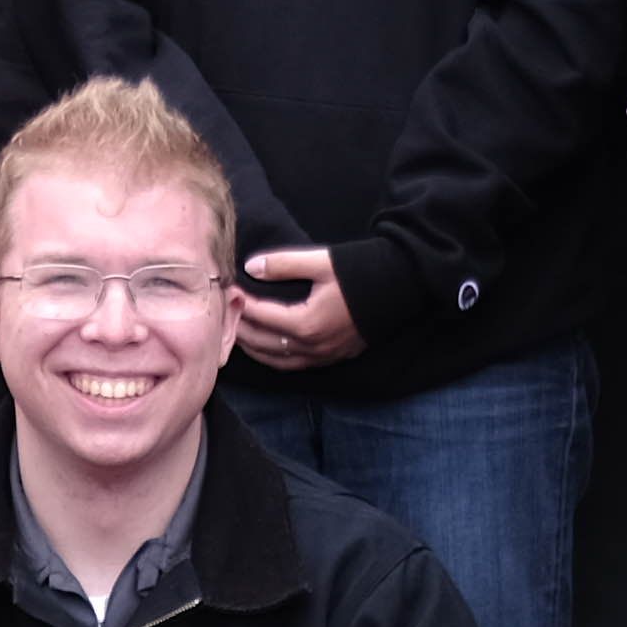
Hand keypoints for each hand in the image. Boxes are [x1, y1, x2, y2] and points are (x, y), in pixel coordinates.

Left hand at [232, 247, 357, 370]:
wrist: (402, 286)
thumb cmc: (361, 271)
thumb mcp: (320, 262)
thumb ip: (283, 264)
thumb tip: (250, 267)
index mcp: (306, 323)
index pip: (260, 316)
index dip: (240, 303)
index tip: (225, 290)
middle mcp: (312, 346)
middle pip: (262, 344)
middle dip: (240, 328)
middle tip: (224, 312)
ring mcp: (324, 355)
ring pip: (277, 360)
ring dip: (255, 348)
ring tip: (238, 332)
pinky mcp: (334, 356)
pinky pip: (295, 365)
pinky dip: (275, 358)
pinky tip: (268, 348)